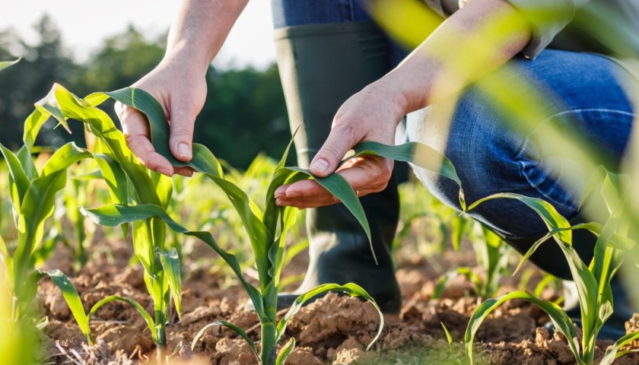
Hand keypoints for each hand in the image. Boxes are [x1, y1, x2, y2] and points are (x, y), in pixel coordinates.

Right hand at [116, 58, 206, 175]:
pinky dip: (172, 154)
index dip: (150, 157)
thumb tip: (182, 158)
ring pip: (151, 150)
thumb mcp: (185, 105)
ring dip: (169, 161)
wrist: (187, 65)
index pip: (135, 139)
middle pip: (141, 148)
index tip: (169, 169)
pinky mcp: (152, 128)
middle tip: (185, 171)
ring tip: (191, 169)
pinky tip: (189, 163)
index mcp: (129, 107)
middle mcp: (130, 117)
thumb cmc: (184, 79)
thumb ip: (182, 131)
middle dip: (162, 162)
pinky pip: (159, 145)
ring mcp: (140, 123)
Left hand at [274, 80, 406, 207]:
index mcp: (377, 169)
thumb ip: (333, 149)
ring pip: (332, 196)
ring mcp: (367, 183)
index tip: (289, 190)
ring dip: (306, 197)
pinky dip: (313, 191)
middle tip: (276, 195)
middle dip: (305, 195)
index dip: (313, 188)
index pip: (340, 185)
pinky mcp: (357, 181)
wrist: (382, 105)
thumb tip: (316, 172)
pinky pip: (333, 190)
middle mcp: (375, 182)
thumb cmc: (367, 110)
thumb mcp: (348, 125)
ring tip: (279, 198)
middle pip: (335, 194)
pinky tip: (293, 194)